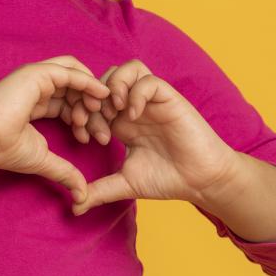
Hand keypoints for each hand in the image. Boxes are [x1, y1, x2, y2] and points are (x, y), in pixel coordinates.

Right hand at [0, 56, 111, 204]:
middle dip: (93, 108)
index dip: (85, 118)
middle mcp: (38, 86)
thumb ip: (65, 172)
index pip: (70, 102)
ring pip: (75, 74)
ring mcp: (36, 77)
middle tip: (103, 133)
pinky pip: (70, 71)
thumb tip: (82, 195)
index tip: (94, 139)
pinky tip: (100, 96)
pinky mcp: (36, 73)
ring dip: (92, 92)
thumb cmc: (3, 149)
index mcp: (37, 101)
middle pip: (76, 88)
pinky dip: (88, 81)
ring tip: (101, 113)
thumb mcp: (43, 159)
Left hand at [60, 59, 241, 214]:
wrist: (200, 181)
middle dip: (92, 98)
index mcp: (121, 122)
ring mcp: (152, 101)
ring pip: (127, 69)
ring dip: (113, 86)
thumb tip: (75, 206)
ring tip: (113, 112)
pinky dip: (135, 93)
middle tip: (92, 123)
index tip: (83, 137)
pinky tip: (132, 116)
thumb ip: (99, 190)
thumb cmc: (167, 179)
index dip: (81, 113)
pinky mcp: (170, 99)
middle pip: (105, 79)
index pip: (92, 100)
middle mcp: (135, 107)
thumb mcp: (125, 183)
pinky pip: (148, 81)